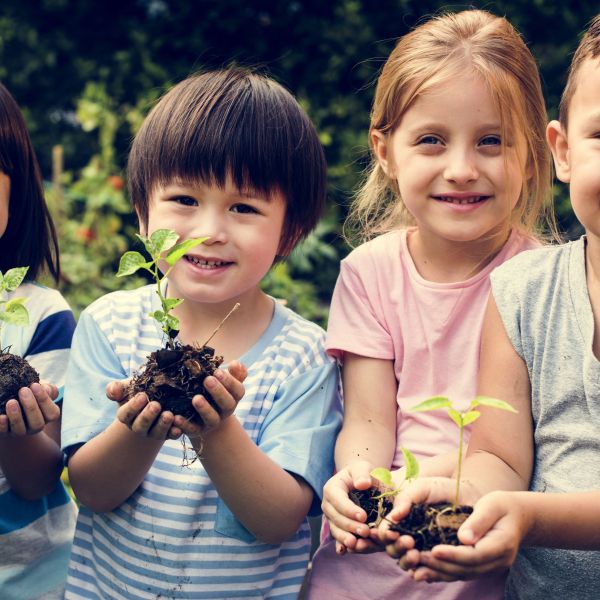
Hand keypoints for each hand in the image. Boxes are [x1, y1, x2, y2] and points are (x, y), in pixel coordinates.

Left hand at [0, 382, 60, 435]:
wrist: (13, 407)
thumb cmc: (30, 395)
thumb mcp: (40, 391)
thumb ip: (47, 389)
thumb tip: (46, 388)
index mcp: (47, 417)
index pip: (52, 413)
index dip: (45, 400)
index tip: (35, 385)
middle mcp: (35, 426)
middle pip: (37, 423)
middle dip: (31, 406)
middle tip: (23, 390)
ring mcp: (20, 432)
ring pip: (21, 429)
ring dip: (16, 416)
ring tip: (11, 402)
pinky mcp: (6, 433)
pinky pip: (4, 432)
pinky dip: (3, 425)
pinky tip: (1, 416)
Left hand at [174, 360, 247, 438]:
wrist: (206, 418)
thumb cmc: (215, 393)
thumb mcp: (225, 383)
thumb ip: (234, 373)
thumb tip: (236, 363)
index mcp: (233, 398)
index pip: (238, 390)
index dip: (230, 382)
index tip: (217, 371)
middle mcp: (225, 411)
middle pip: (227, 404)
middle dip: (218, 392)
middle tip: (207, 380)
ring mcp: (212, 422)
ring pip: (212, 418)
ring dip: (205, 409)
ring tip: (196, 398)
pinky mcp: (198, 430)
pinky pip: (192, 429)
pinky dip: (185, 424)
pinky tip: (177, 417)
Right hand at [321, 460, 383, 554]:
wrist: (358, 482)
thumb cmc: (361, 474)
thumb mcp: (362, 467)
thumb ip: (362, 473)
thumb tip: (363, 484)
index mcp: (332, 488)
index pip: (338, 500)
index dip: (349, 509)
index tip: (364, 516)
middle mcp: (328, 504)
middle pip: (336, 517)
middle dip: (350, 525)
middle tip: (365, 532)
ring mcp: (331, 517)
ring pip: (335, 529)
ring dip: (344, 537)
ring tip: (356, 544)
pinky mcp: (336, 526)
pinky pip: (336, 537)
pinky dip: (340, 545)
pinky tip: (344, 552)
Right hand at [379, 477, 478, 570]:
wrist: (468, 494)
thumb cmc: (441, 489)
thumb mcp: (421, 489)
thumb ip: (405, 499)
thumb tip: (394, 517)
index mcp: (400, 520)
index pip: (385, 532)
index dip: (384, 535)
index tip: (393, 533)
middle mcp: (407, 535)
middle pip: (392, 550)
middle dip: (396, 548)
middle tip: (409, 542)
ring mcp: (421, 548)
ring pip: (405, 563)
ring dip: (406, 561)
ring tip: (416, 554)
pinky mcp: (437, 559)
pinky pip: (425, 572)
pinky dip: (422, 573)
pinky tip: (423, 571)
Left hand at [402, 490, 524, 582]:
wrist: (519, 517)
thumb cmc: (503, 506)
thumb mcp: (493, 505)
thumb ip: (479, 520)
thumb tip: (463, 538)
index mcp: (502, 545)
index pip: (475, 555)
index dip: (453, 554)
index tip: (433, 550)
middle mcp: (498, 561)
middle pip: (467, 569)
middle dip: (441, 565)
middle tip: (417, 557)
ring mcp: (491, 567)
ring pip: (463, 575)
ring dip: (439, 573)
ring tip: (416, 568)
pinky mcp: (482, 567)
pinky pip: (462, 573)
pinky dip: (443, 574)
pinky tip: (426, 571)